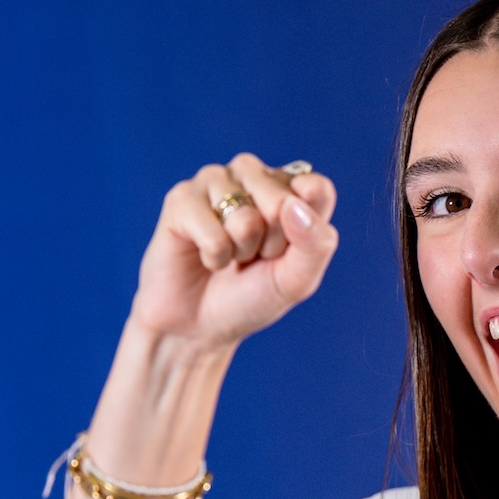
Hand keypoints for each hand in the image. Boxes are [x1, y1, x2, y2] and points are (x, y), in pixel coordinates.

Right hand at [129, 153, 338, 348]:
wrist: (201, 323)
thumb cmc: (253, 295)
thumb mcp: (298, 278)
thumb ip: (316, 242)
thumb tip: (293, 204)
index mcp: (290, 188)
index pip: (316, 189)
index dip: (305, 229)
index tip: (288, 249)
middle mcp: (254, 175)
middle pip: (282, 202)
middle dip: (270, 245)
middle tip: (254, 256)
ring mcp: (216, 180)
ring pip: (245, 218)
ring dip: (239, 250)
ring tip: (229, 254)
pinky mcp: (182, 197)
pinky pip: (212, 232)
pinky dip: (214, 256)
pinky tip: (206, 255)